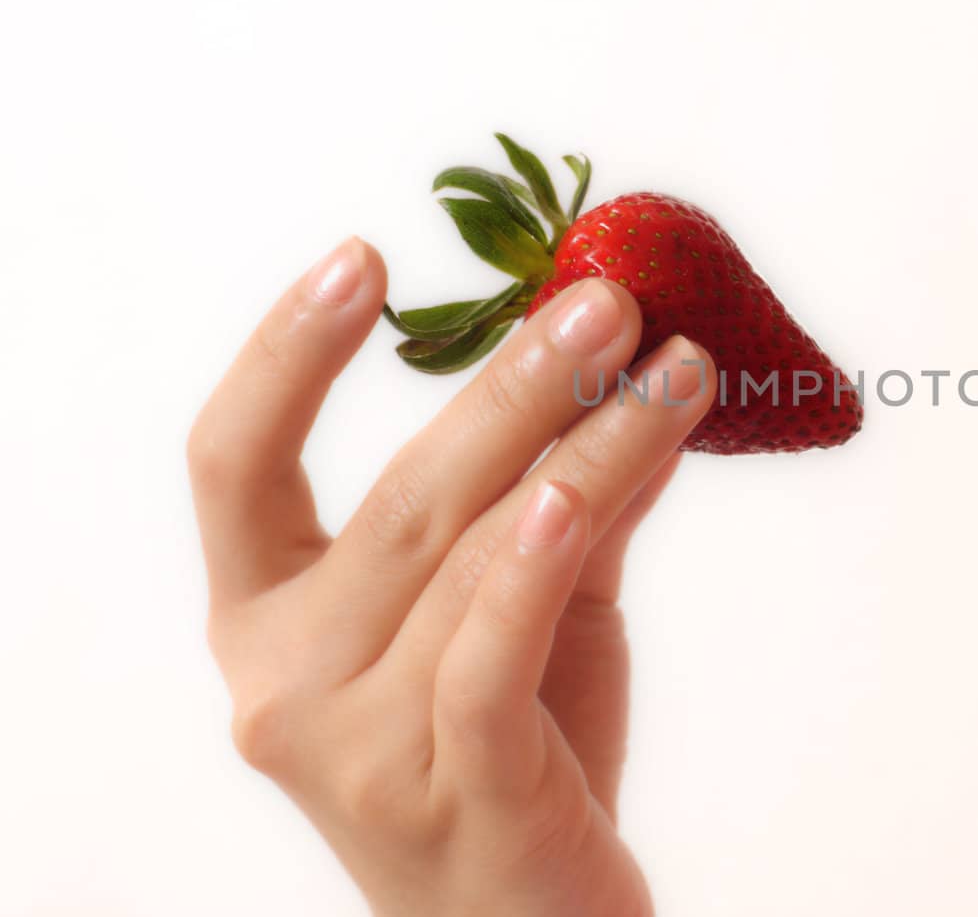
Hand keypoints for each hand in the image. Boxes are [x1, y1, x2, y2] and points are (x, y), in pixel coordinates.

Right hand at [187, 237, 713, 916]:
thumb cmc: (514, 755)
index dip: (285, 355)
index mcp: (268, 622)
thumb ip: (571, 502)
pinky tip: (586, 482)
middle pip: (399, 496)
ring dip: (584, 447)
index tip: (362, 258)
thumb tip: (639, 373)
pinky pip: (493, 651)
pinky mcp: (454, 792)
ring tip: (671, 366)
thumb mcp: (531, 612)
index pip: (231, 466)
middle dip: (511, 383)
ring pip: (473, 557)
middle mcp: (284, 682)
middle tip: (603, 299)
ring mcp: (358, 747)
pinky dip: (539, 559)